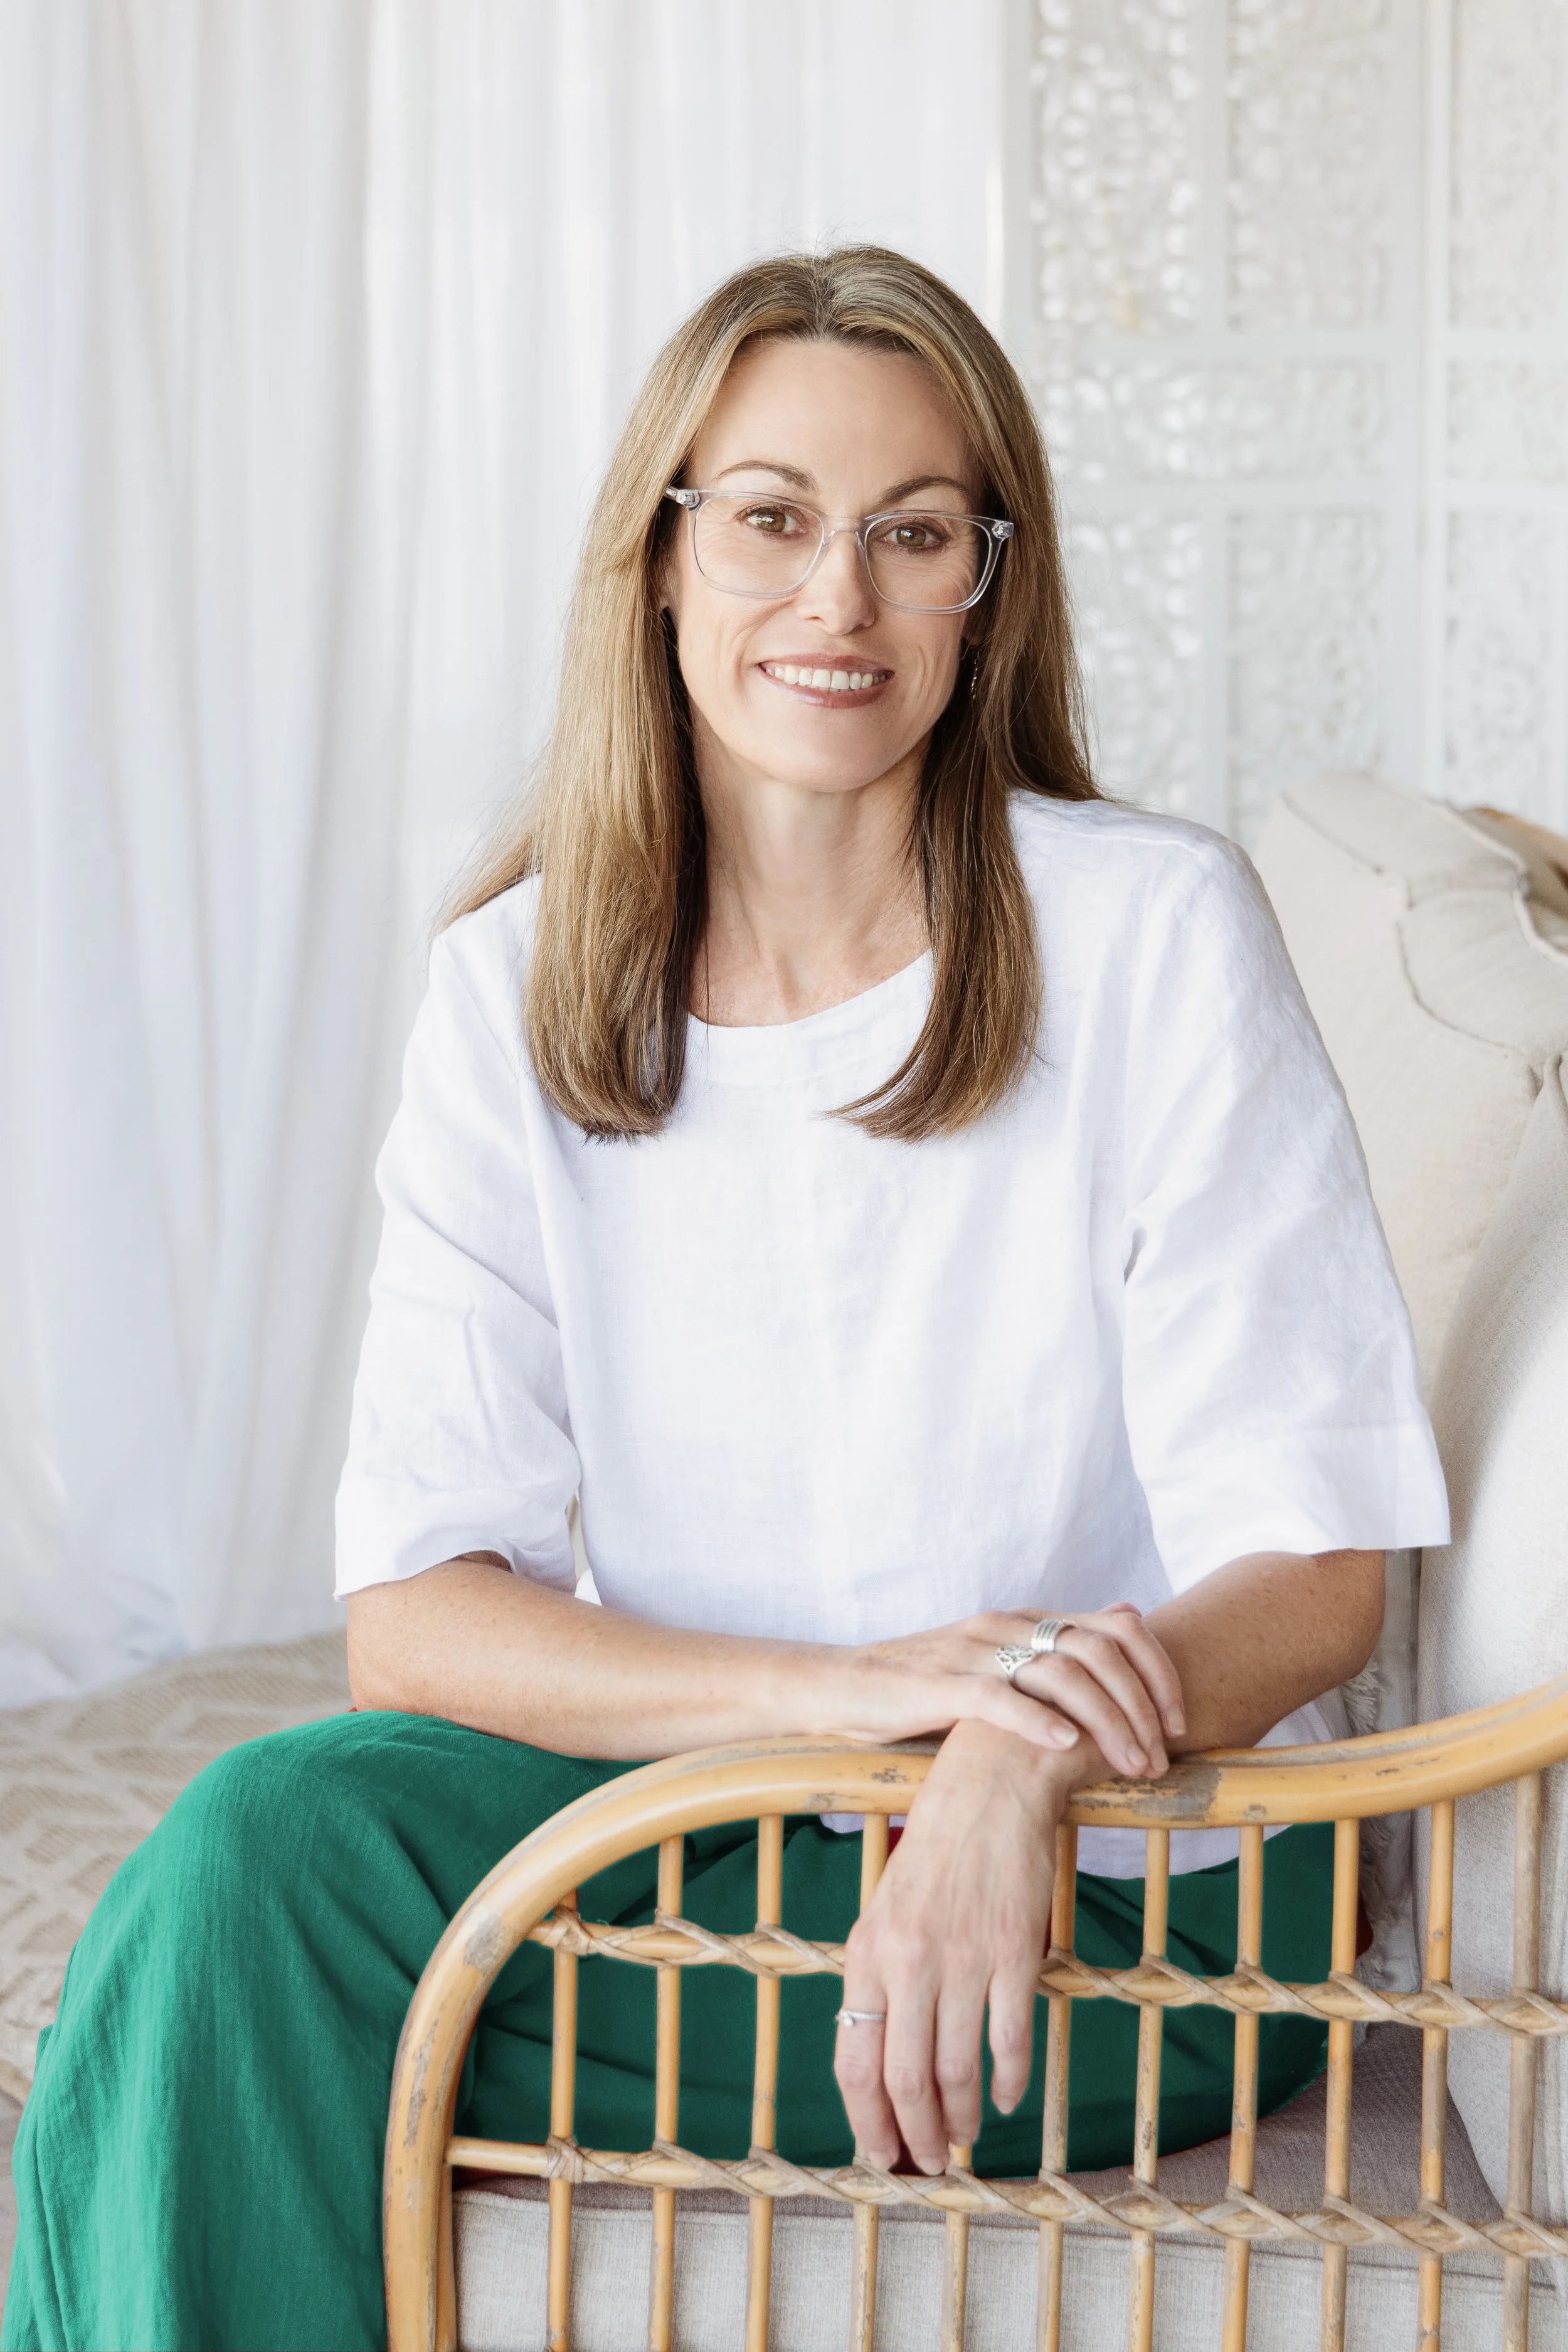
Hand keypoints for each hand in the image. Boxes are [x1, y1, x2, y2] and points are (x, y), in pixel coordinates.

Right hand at [822, 1602, 1184, 1782]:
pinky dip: (1038, 1721)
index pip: (1119, 1629)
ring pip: (1062, 1674)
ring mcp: (976, 1651)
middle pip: (1102, 1650)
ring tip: (1128, 1765)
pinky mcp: (942, 1683)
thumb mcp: (1003, 1662)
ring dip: (1107, 1722)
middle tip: (1160, 1756)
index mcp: (1029, 1621)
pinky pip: (999, 1696)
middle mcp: (1009, 1626)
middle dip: (1142, 1705)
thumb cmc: (931, 1686)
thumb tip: (1128, 1624)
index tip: (1180, 1721)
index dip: (1159, 1671)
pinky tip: (1066, 1747)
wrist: (849, 1686)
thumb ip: (1060, 1652)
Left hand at [834, 1720, 1071, 2172]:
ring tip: (965, 2135)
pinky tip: (1006, 2096)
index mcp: (867, 1954)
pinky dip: (1008, 2080)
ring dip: (960, 2116)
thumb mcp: (884, 1914)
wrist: (988, 1792)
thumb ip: (878, 1982)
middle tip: (931, 2162)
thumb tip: (878, 2063)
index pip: (855, 2062)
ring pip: (956, 2069)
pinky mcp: (1015, 1951)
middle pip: (905, 2079)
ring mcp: (964, 1958)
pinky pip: (1009, 2038)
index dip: (867, 2122)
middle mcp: (909, 1961)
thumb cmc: (934, 1856)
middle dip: (916, 2135)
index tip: (882, 2156)